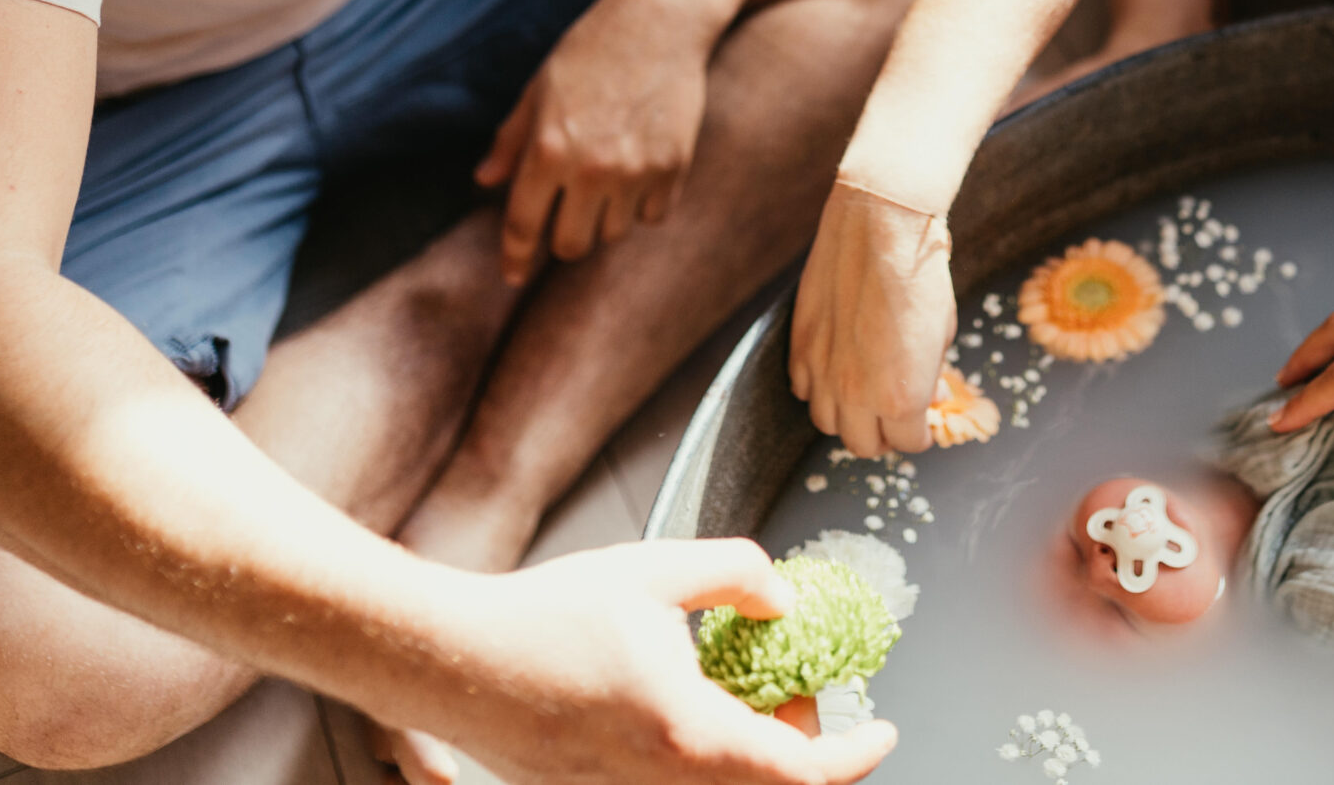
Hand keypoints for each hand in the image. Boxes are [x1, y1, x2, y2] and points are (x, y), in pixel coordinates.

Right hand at [419, 538, 897, 784]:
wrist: (450, 662)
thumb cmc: (541, 616)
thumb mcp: (653, 570)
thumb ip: (735, 573)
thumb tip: (783, 601)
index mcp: (686, 731)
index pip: (802, 772)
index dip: (856, 755)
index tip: (883, 728)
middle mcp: (660, 781)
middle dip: (801, 742)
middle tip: (798, 685)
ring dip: (750, 747)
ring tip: (738, 684)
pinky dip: (704, 755)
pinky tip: (686, 699)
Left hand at [478, 0, 720, 281]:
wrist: (658, 20)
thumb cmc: (590, 49)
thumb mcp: (538, 90)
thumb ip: (510, 140)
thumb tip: (484, 180)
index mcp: (547, 150)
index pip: (522, 226)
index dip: (515, 257)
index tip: (513, 276)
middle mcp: (591, 169)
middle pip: (570, 245)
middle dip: (563, 237)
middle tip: (568, 213)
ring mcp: (636, 171)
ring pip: (613, 233)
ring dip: (604, 218)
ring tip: (608, 180)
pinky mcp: (673, 167)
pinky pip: (652, 215)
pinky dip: (643, 205)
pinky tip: (640, 173)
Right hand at [789, 179, 956, 457]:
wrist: (880, 226)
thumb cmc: (921, 277)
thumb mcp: (942, 335)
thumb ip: (929, 376)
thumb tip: (927, 396)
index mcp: (901, 398)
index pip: (907, 443)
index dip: (919, 433)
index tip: (923, 419)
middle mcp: (856, 393)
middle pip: (863, 444)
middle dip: (883, 434)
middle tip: (894, 415)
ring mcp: (822, 371)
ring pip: (827, 422)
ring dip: (848, 416)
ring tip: (864, 395)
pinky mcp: (800, 345)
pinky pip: (803, 388)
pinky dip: (819, 387)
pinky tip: (837, 368)